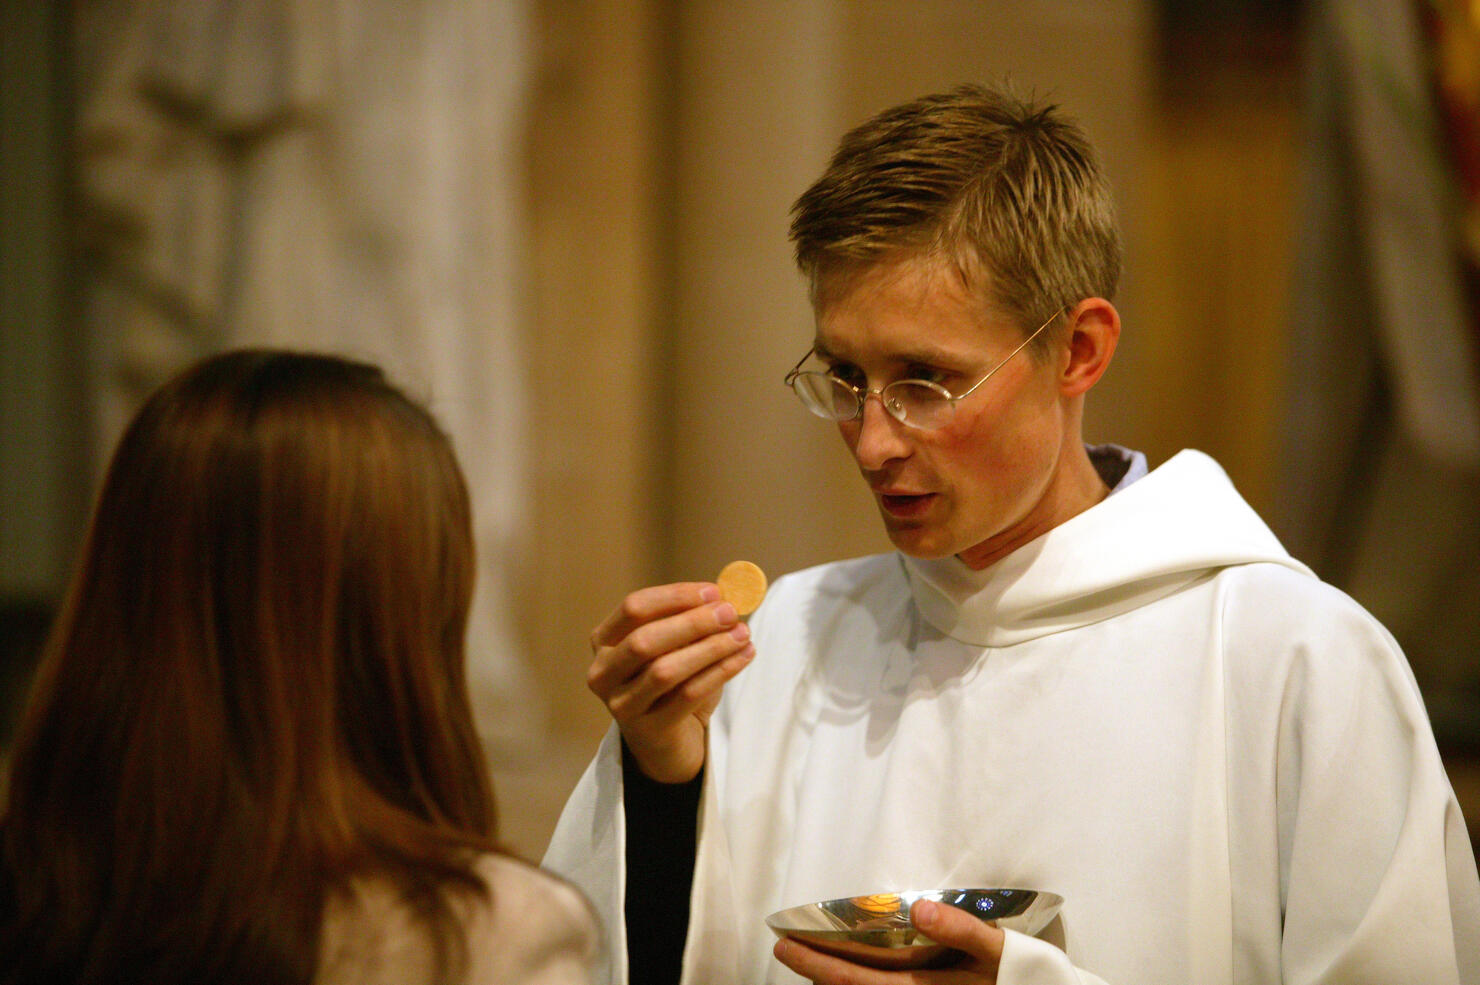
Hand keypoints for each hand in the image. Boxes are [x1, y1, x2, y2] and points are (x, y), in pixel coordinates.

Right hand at [587, 582, 755, 782]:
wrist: (669, 742)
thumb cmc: (672, 685)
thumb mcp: (675, 647)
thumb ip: (690, 620)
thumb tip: (725, 594)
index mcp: (604, 641)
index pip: (634, 608)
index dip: (675, 597)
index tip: (714, 591)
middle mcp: (603, 673)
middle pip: (645, 640)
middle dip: (692, 623)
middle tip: (730, 613)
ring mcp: (621, 705)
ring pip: (665, 670)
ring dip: (710, 647)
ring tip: (742, 634)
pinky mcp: (648, 730)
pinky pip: (688, 696)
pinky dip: (720, 672)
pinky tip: (744, 656)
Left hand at [773, 900, 1005, 983]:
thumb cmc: (1025, 976)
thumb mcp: (1001, 950)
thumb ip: (963, 931)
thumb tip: (920, 907)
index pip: (856, 982)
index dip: (816, 965)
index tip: (785, 944)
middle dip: (813, 971)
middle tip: (782, 948)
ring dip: (831, 983)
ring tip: (807, 960)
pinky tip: (846, 977)